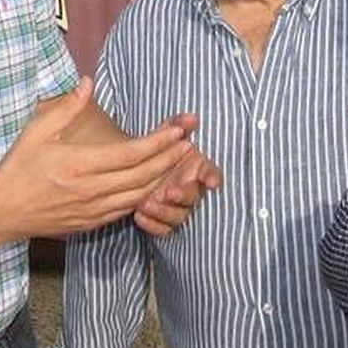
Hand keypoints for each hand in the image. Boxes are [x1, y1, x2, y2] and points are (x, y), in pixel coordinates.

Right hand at [0, 79, 191, 239]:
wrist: (2, 209)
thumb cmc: (19, 166)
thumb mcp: (38, 130)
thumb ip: (67, 106)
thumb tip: (88, 81)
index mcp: (80, 164)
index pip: (132, 153)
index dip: (159, 141)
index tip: (179, 129)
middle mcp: (91, 190)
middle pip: (144, 175)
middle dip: (171, 157)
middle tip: (191, 141)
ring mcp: (93, 210)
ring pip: (140, 195)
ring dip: (165, 177)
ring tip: (181, 161)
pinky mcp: (92, 223)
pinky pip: (128, 210)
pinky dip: (147, 196)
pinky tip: (156, 184)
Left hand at [133, 118, 221, 235]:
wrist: (135, 168)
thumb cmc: (155, 151)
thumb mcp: (163, 135)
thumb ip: (176, 125)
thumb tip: (192, 117)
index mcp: (194, 169)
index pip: (211, 173)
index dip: (213, 177)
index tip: (211, 181)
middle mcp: (190, 190)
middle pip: (194, 198)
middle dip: (182, 195)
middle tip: (168, 191)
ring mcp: (177, 207)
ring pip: (178, 217)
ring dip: (164, 212)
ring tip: (146, 203)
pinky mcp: (163, 222)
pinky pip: (163, 230)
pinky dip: (152, 225)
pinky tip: (138, 215)